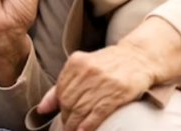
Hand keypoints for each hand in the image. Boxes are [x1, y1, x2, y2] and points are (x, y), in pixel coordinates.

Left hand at [37, 17, 180, 130]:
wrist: (138, 57)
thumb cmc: (109, 64)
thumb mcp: (83, 67)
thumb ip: (61, 86)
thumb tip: (42, 108)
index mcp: (76, 62)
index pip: (60, 91)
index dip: (59, 108)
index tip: (62, 117)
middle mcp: (87, 70)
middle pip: (69, 102)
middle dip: (67, 118)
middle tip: (68, 126)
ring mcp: (102, 81)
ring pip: (81, 109)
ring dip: (75, 125)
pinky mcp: (116, 92)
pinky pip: (97, 112)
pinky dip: (88, 124)